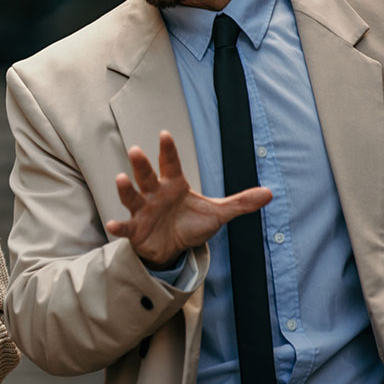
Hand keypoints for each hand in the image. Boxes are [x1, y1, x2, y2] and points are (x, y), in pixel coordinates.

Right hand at [105, 130, 272, 267]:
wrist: (173, 248)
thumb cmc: (191, 224)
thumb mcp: (217, 213)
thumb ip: (240, 202)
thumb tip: (270, 193)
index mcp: (174, 185)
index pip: (171, 164)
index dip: (168, 150)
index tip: (164, 134)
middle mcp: (155, 194)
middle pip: (147, 176)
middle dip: (141, 164)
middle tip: (135, 150)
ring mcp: (143, 210)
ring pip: (133, 197)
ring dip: (126, 189)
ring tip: (121, 178)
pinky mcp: (136, 229)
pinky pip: (126, 226)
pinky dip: (118, 225)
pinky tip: (113, 224)